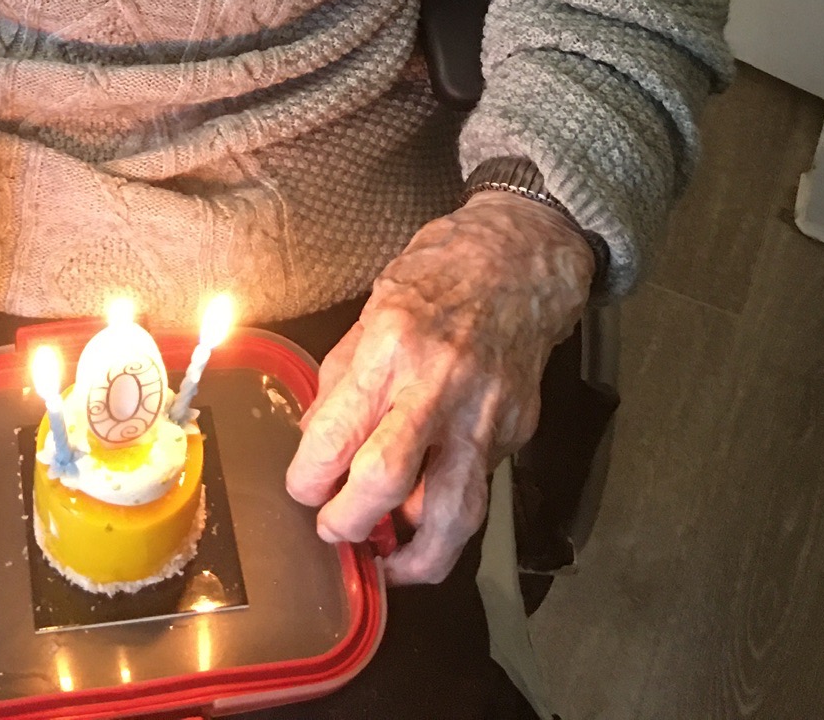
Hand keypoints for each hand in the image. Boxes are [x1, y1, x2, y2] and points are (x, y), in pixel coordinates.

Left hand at [285, 191, 594, 583]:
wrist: (521, 260)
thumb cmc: (441, 272)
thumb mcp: (374, 306)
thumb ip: (344, 374)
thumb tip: (319, 436)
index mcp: (392, 344)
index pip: (339, 433)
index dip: (309, 477)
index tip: (302, 489)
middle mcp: (439, 384)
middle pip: (387, 480)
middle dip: (350, 521)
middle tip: (332, 529)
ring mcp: (484, 413)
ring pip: (453, 512)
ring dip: (416, 555)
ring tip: (389, 563)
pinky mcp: (517, 431)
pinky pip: (480, 489)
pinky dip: (452, 515)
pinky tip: (428, 519)